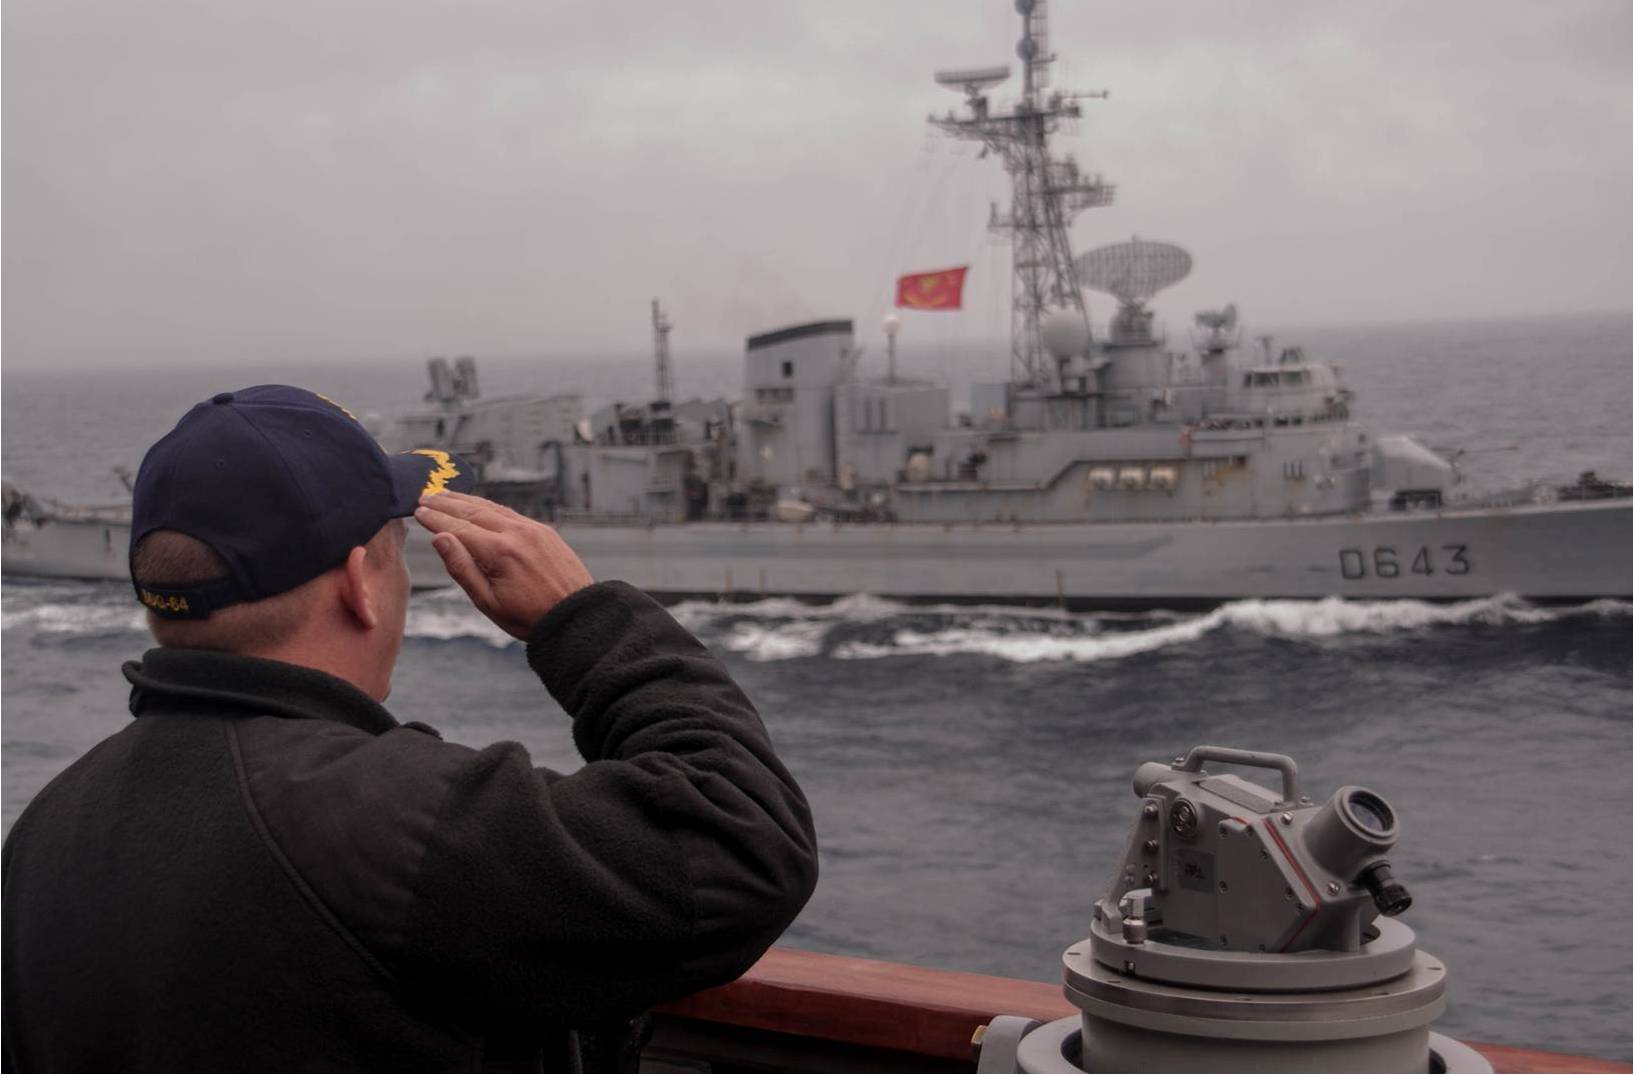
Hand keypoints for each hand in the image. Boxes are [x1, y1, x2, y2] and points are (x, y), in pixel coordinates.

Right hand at [414, 491, 593, 639]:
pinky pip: (510, 513)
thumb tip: (440, 538)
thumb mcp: (488, 602)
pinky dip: (489, 507)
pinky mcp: (544, 531)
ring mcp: (532, 529)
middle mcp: (516, 533)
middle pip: (473, 512)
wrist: (576, 615)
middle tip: (424, 496)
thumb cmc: (529, 616)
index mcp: (499, 552)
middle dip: (446, 503)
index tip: (417, 510)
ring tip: (445, 495)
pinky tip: (478, 506)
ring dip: (466, 501)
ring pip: (492, 508)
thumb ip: (462, 568)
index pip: (458, 528)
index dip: (435, 519)